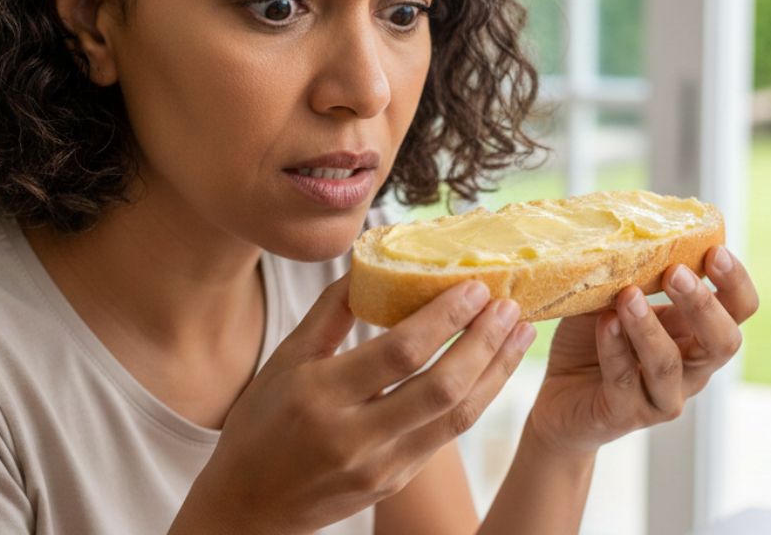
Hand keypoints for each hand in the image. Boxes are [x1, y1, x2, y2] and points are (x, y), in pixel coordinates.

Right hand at [171, 274, 535, 534]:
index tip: (474, 286)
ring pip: (457, 416)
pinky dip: (478, 397)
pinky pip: (447, 435)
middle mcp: (355, 437)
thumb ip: (330, 313)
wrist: (250, 507)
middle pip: (441, 387)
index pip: (399, 352)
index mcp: (320, 396)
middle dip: (484, 341)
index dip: (444, 317)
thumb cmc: (262, 423)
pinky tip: (493, 368)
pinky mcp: (396, 483)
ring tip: (519, 332)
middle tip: (509, 304)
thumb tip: (370, 263)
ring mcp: (380, 466)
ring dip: (496, 370)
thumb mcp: (284, 360)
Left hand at [525, 246, 757, 456]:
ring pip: (669, 365)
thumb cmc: (596, 338)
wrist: (559, 394)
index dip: (736, 282)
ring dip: (649, 327)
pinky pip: (624, 381)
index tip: (715, 251)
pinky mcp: (626, 414)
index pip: (740, 309)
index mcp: (698, 333)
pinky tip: (606, 322)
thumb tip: (634, 231)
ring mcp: (663, 395)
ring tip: (628, 295)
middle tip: (677, 273)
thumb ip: (633, 273)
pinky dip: (614, 348)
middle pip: (723, 342)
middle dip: (703, 305)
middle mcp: (692, 368)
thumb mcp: (617, 297)